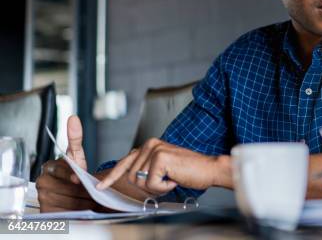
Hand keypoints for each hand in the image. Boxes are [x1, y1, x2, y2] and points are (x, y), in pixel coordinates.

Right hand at [36, 115, 97, 211]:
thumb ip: (75, 139)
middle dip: (81, 190)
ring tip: (87, 199)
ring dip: (81, 201)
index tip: (76, 179)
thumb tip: (73, 118)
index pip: (64, 169)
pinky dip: (76, 211)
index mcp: (51, 166)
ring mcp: (43, 196)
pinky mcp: (47, 210)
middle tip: (88, 191)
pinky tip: (80, 207)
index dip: (71, 175)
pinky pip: (65, 212)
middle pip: (67, 188)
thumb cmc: (75, 173)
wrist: (75, 194)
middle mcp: (43, 180)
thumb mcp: (77, 156)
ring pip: (68, 200)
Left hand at [96, 138, 231, 195]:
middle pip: (131, 176)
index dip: (112, 176)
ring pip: (140, 181)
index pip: (125, 162)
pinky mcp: (160, 158)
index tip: (101, 186)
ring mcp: (155, 149)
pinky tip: (175, 178)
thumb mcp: (163, 168)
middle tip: (166, 180)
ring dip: (156, 187)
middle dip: (148, 185)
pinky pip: (151, 183)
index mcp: (149, 145)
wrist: (209, 169)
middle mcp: (150, 144)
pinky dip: (163, 188)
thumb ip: (146, 168)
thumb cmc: (189, 171)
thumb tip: (130, 177)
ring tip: (172, 178)